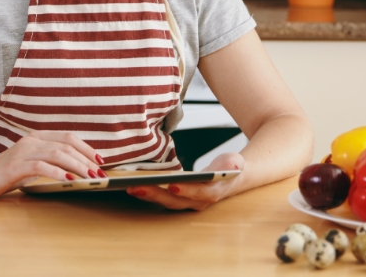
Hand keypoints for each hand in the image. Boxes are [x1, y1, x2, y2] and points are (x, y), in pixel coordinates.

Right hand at [0, 130, 104, 199]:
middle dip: (86, 159)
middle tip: (100, 174)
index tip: (100, 161)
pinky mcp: (15, 166)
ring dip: (78, 166)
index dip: (86, 147)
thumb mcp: (30, 164)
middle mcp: (31, 140)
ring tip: (90, 177)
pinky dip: (58, 173)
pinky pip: (41, 166)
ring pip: (58, 154)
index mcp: (36, 137)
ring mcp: (23, 152)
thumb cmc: (5, 174)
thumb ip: (48, 161)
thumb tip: (76, 169)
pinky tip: (69, 180)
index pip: (67, 137)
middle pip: (66, 145)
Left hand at [126, 152, 244, 210]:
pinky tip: (135, 185)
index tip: (172, 185)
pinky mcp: (179, 198)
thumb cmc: (231, 168)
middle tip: (136, 186)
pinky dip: (149, 193)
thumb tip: (234, 166)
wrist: (232, 177)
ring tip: (130, 186)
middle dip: (156, 195)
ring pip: (166, 201)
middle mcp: (198, 202)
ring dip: (148, 195)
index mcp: (213, 192)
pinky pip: (163, 197)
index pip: (199, 193)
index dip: (186, 190)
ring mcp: (188, 202)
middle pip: (175, 201)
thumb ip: (234, 165)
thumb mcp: (236, 163)